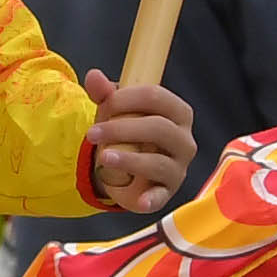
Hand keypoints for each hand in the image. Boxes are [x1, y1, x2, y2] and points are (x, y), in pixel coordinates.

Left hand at [81, 67, 197, 216]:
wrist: (123, 168)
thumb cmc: (125, 132)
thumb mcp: (114, 111)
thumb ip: (105, 94)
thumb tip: (93, 75)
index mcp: (177, 113)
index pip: (156, 97)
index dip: (127, 98)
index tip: (104, 104)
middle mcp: (184, 140)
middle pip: (159, 128)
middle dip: (121, 129)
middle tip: (92, 134)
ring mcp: (178, 168)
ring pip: (157, 162)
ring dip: (128, 160)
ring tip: (103, 158)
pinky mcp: (166, 192)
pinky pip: (161, 196)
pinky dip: (150, 199)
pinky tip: (139, 200)